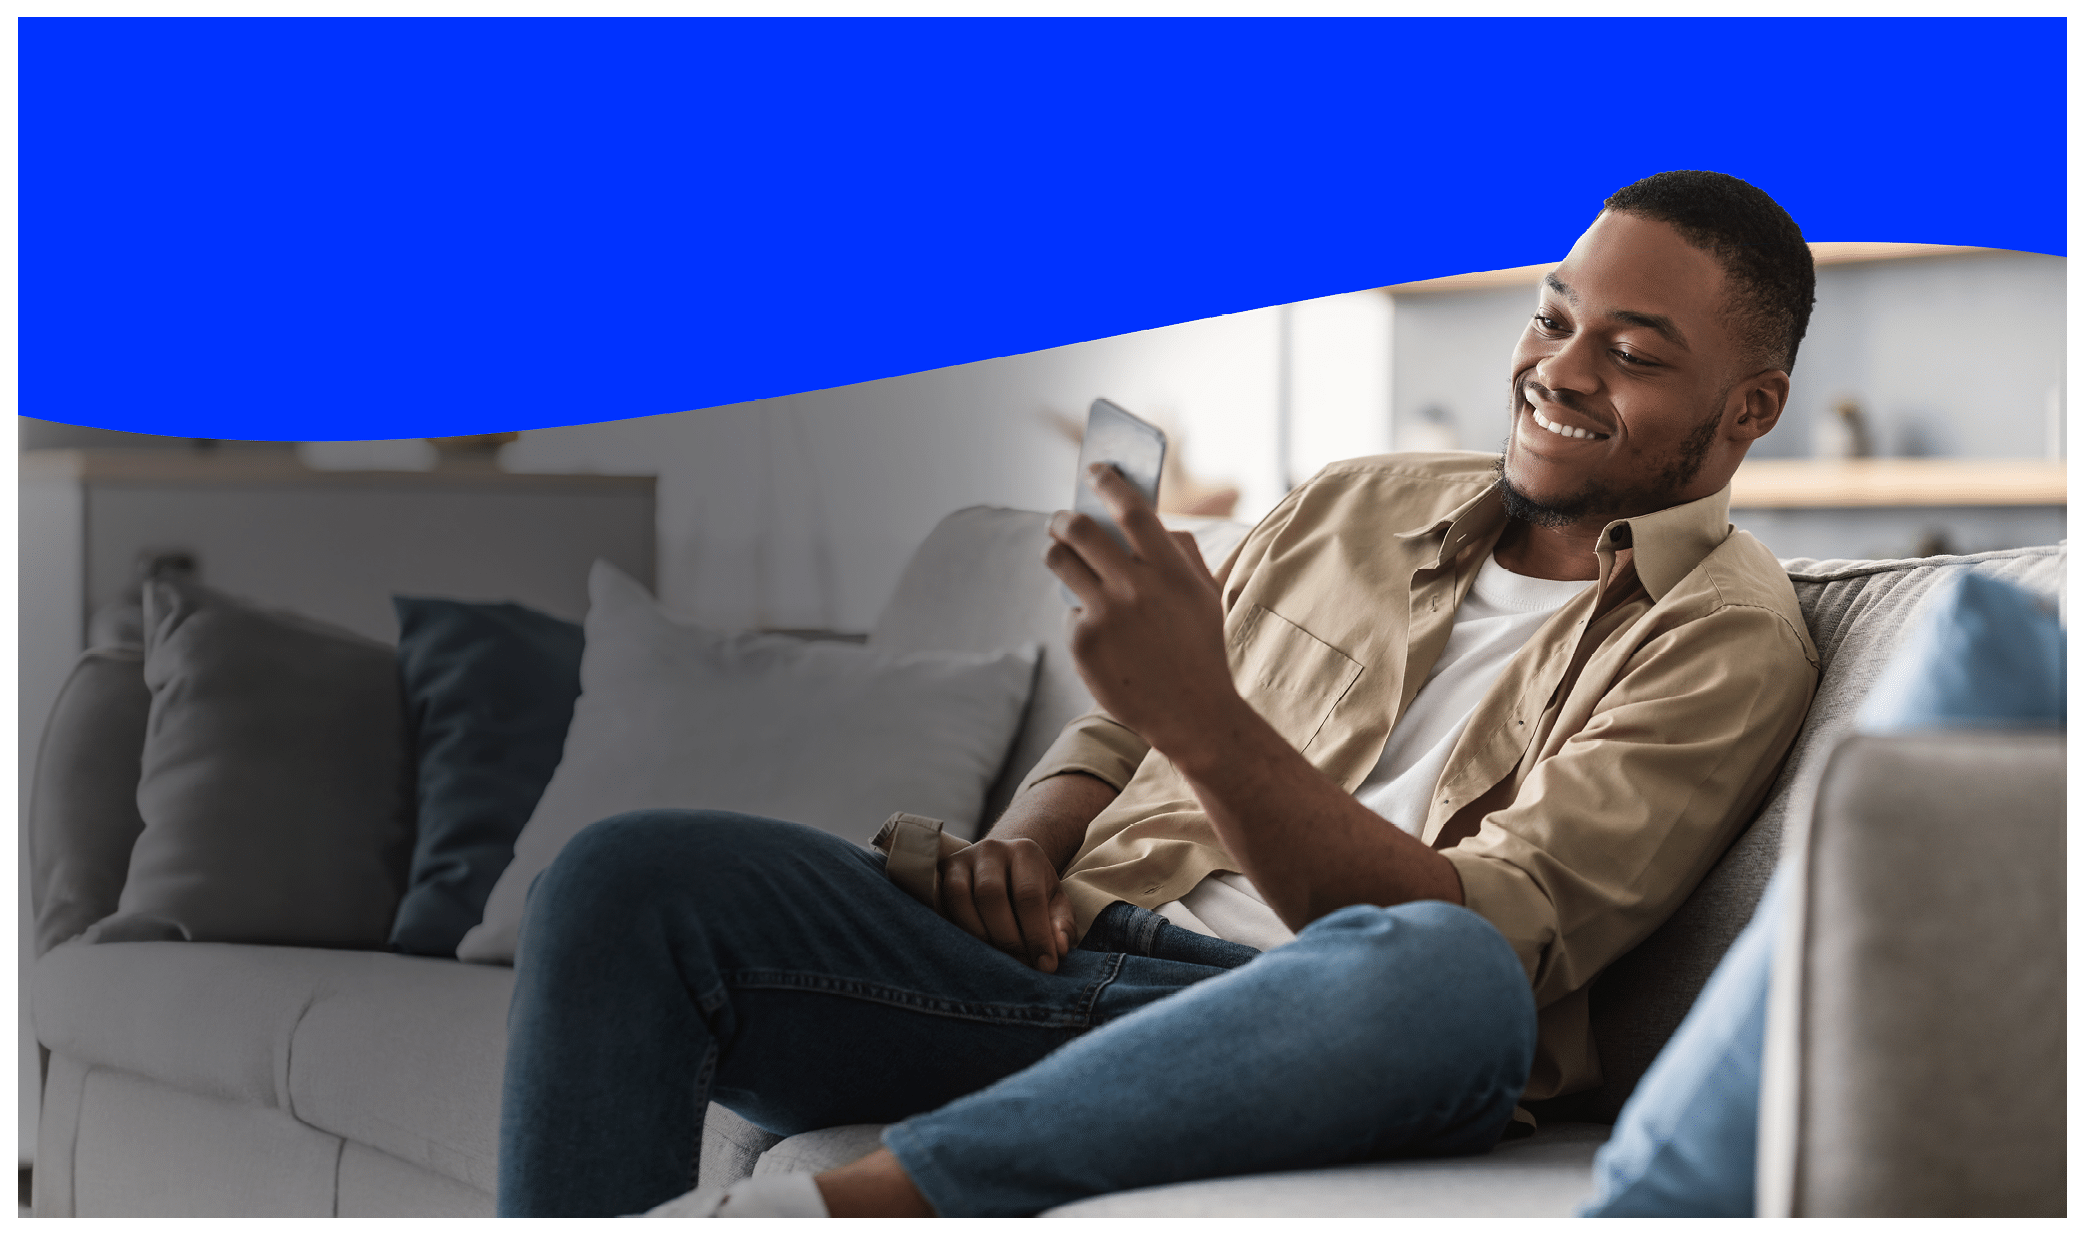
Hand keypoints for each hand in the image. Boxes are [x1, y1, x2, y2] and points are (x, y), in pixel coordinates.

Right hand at [939, 837, 1076, 972]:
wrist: (1002, 867)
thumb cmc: (1031, 891)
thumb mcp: (1055, 903)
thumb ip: (1061, 926)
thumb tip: (1058, 950)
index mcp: (1026, 852)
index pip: (1028, 896)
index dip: (1037, 935)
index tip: (1045, 966)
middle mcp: (991, 849)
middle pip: (991, 894)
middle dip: (1005, 937)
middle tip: (1018, 964)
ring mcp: (962, 859)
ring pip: (959, 896)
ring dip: (976, 934)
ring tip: (994, 957)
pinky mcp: (940, 873)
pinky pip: (938, 902)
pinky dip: (953, 927)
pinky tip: (970, 946)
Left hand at [1044, 464, 1243, 755]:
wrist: (1194, 714)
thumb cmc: (1201, 649)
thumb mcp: (1205, 595)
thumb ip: (1180, 553)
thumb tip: (1147, 519)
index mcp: (1170, 569)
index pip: (1132, 509)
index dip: (1110, 482)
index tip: (1096, 470)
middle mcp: (1134, 587)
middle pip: (1080, 530)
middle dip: (1063, 517)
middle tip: (1060, 517)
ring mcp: (1105, 614)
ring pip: (1059, 561)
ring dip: (1056, 550)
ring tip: (1060, 552)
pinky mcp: (1083, 641)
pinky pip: (1070, 610)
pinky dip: (1081, 613)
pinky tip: (1098, 629)